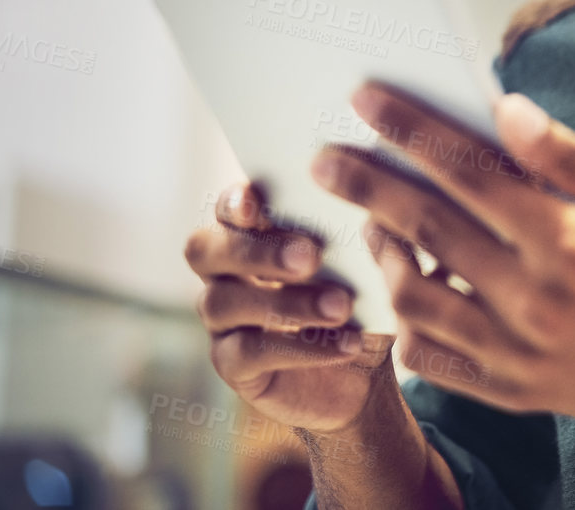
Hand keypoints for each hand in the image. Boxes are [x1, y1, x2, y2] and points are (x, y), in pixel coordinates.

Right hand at [183, 183, 394, 433]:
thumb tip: (363, 206)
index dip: (234, 202)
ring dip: (287, 302)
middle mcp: (224, 272)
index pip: (228, 207)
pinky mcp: (232, 366)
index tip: (256, 204)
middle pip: (206, 250)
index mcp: (253, 232)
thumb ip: (351, 232)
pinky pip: (248, 354)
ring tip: (342, 305)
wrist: (369, 371)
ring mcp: (222, 321)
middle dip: (257, 251)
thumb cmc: (364, 299)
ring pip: (223, 303)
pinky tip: (346, 343)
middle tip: (310, 256)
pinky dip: (302, 348)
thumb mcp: (367, 264)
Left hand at [315, 82, 574, 419]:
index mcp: (569, 241)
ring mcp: (519, 352)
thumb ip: (570, 155)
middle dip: (369, 185)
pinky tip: (408, 284)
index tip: (367, 100)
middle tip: (327, 158)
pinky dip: (407, 322)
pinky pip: (432, 358)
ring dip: (382, 254)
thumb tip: (506, 109)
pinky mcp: (511, 389)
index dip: (413, 131)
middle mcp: (537, 300)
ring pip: (416, 299)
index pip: (470, 172)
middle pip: (428, 230)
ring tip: (372, 222)